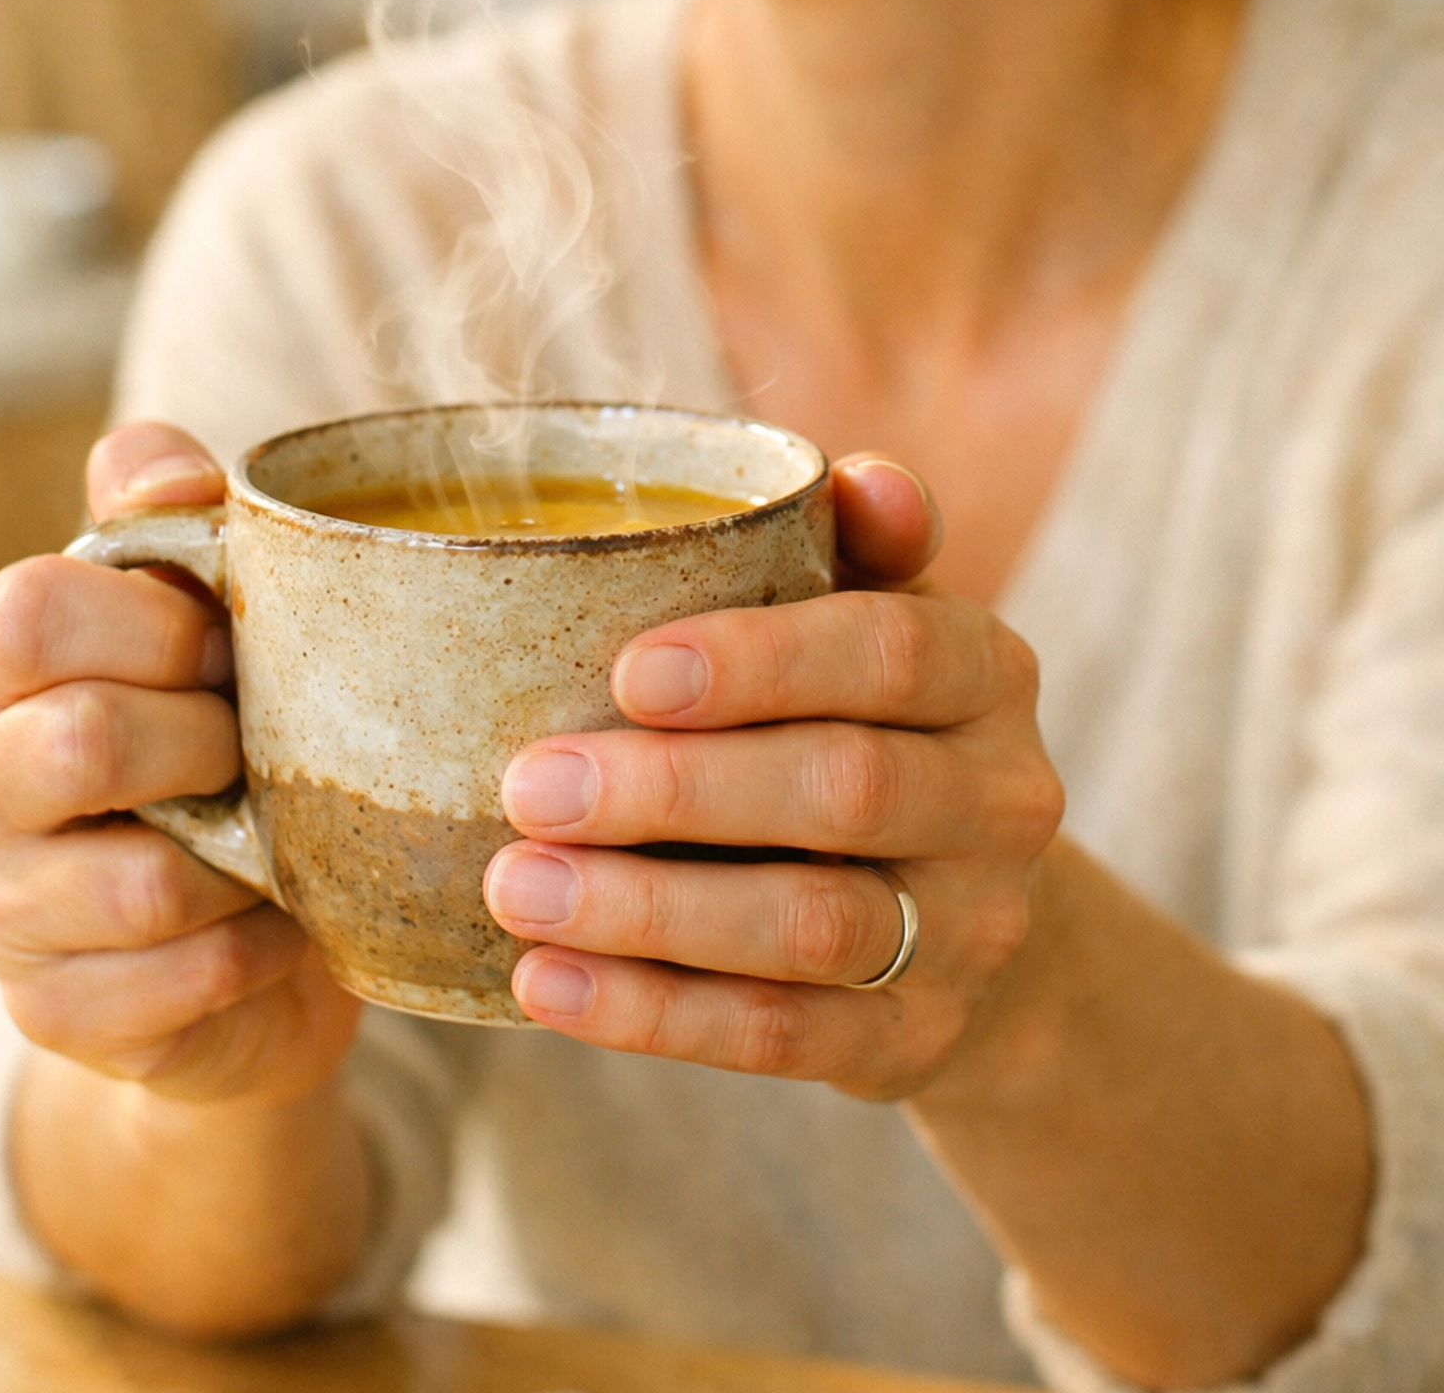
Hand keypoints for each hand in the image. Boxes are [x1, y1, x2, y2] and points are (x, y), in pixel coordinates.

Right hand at [0, 423, 360, 1105]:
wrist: (248, 918)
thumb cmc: (224, 726)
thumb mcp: (207, 602)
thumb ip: (171, 513)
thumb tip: (159, 471)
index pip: (32, 609)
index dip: (158, 621)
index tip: (231, 640)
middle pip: (80, 741)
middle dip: (212, 739)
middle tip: (262, 744)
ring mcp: (0, 908)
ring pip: (140, 885)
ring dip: (247, 859)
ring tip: (276, 839)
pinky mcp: (53, 1013)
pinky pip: (171, 983)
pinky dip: (250, 951)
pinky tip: (271, 925)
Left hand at [482, 454, 1063, 1101]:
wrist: (964, 913)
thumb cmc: (867, 720)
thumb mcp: (873, 619)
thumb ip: (855, 545)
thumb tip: (861, 479)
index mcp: (988, 671)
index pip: (892, 652)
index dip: (762, 661)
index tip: (626, 672)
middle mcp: (1004, 801)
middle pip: (848, 791)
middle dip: (676, 791)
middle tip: (529, 786)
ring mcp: (972, 934)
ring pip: (811, 929)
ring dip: (648, 913)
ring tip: (516, 886)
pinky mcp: (916, 1042)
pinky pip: (783, 1038)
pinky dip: (655, 1015)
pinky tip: (548, 984)